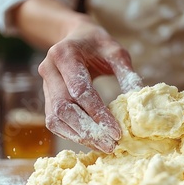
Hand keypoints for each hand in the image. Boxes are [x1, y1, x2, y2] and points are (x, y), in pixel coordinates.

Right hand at [38, 21, 142, 152]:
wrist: (75, 37)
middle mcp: (49, 69)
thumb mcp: (116, 52)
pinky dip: (72, 134)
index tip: (117, 132)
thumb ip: (127, 73)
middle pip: (65, 108)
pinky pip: (54, 121)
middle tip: (111, 145)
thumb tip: (139, 101)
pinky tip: (91, 141)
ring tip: (104, 147)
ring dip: (79, 136)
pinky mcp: (47, 97)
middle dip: (88, 130)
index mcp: (64, 54)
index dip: (98, 113)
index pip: (80, 91)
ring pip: (56, 118)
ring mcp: (44, 84)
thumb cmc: (98, 44)